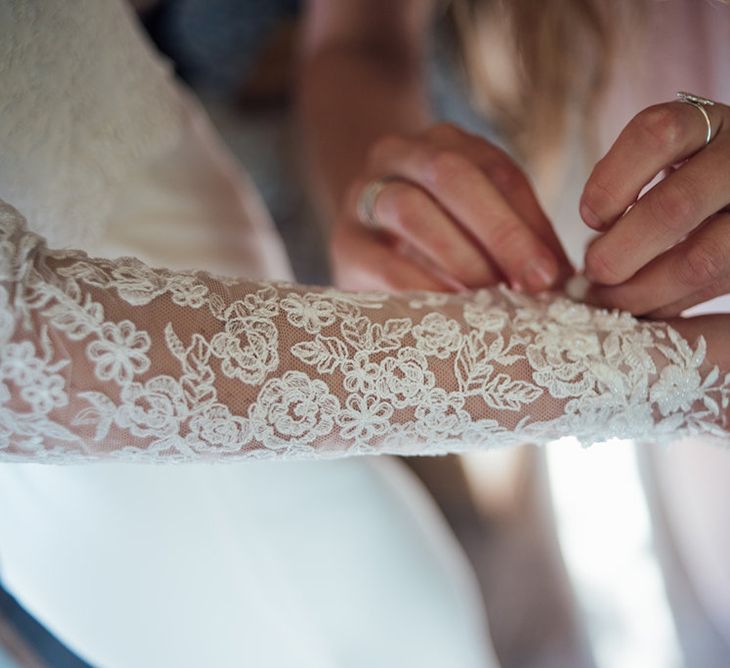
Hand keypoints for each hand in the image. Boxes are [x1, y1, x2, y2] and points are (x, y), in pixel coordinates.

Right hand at [331, 123, 572, 291]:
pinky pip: (380, 261)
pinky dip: (420, 286)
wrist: (363, 235)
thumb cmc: (436, 230)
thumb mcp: (476, 218)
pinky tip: (448, 310)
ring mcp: (362, 194)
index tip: (554, 273)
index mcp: (443, 143)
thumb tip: (564, 280)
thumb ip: (517, 236)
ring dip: (460, 257)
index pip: (494, 169)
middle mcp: (397, 155)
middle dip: (500, 233)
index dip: (527, 220)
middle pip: (451, 176)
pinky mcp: (344, 241)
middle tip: (531, 285)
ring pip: (411, 209)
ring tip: (491, 298)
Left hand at [581, 97, 729, 316]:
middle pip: (675, 207)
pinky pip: (713, 288)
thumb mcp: (662, 159)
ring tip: (608, 297)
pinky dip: (668, 304)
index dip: (610, 182)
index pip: (656, 135)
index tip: (589, 217)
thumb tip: (591, 252)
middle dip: (620, 252)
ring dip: (641, 290)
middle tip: (592, 271)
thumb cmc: (688, 174)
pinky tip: (642, 305)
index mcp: (706, 124)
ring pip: (700, 260)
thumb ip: (625, 186)